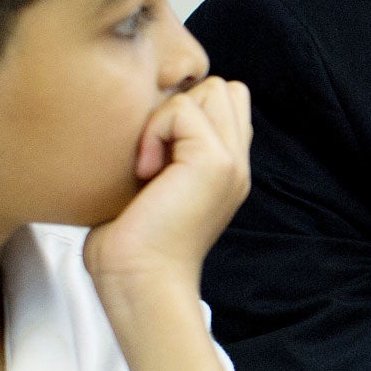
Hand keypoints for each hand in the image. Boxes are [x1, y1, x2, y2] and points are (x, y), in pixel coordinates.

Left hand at [84, 77, 251, 296]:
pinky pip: (182, 108)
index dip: (188, 110)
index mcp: (228, 169)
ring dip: (168, 116)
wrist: (140, 282)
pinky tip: (144, 170)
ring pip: (209, 90)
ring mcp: (232, 161)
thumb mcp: (153, 188)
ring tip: (151, 161)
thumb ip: (167, 152)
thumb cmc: (131, 246)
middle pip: (223, 88)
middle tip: (155, 153)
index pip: (227, 101)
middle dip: (182, 107)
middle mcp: (238, 163)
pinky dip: (155, 131)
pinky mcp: (215, 161)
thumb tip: (146, 117)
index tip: (157, 153)